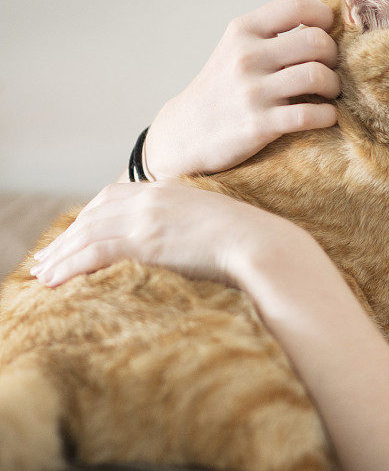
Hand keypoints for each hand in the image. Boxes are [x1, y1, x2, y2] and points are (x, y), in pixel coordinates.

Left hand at [29, 180, 305, 288]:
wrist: (264, 246)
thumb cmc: (251, 244)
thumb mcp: (216, 225)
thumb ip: (192, 227)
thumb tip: (185, 248)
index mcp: (169, 190)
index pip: (114, 197)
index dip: (89, 217)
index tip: (75, 234)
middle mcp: (153, 196)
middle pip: (94, 213)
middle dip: (67, 236)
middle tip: (46, 258)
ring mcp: (147, 216)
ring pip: (88, 232)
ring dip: (61, 254)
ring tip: (43, 274)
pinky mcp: (145, 238)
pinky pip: (95, 251)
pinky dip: (70, 266)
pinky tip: (55, 281)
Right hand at [144, 0, 340, 178]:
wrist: (187, 132)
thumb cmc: (222, 89)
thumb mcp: (235, 50)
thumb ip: (270, 35)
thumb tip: (323, 26)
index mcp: (243, 31)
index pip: (296, 5)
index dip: (323, 16)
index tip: (327, 32)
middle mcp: (247, 56)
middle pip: (316, 41)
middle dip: (334, 56)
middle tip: (331, 69)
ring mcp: (252, 91)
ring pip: (316, 76)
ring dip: (334, 86)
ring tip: (329, 93)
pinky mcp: (259, 125)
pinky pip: (309, 115)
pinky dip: (327, 115)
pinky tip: (326, 116)